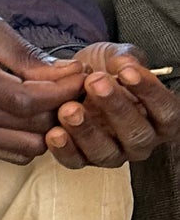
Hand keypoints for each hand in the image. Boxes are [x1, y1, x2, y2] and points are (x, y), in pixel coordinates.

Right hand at [0, 15, 91, 162]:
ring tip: (58, 104)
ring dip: (52, 128)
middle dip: (64, 108)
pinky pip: (15, 155)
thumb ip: (28, 55)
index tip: (81, 75)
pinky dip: (34, 140)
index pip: (26, 99)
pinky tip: (37, 118)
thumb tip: (70, 74)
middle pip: (32, 125)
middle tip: (77, 88)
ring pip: (29, 146)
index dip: (62, 92)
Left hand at [37, 43, 179, 171]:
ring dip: (87, 131)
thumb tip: (123, 63)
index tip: (127, 72)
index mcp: (158, 116)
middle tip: (95, 84)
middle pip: (137, 134)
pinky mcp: (84, 158)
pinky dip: (65, 150)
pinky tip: (54, 133)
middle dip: (115, 108)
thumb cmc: (102, 70)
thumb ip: (123, 59)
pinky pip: (77, 162)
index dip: (149, 92)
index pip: (165, 111)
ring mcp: (114, 152)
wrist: (71, 79)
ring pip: (107, 153)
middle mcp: (140, 140)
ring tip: (69, 109)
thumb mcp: (116, 57)